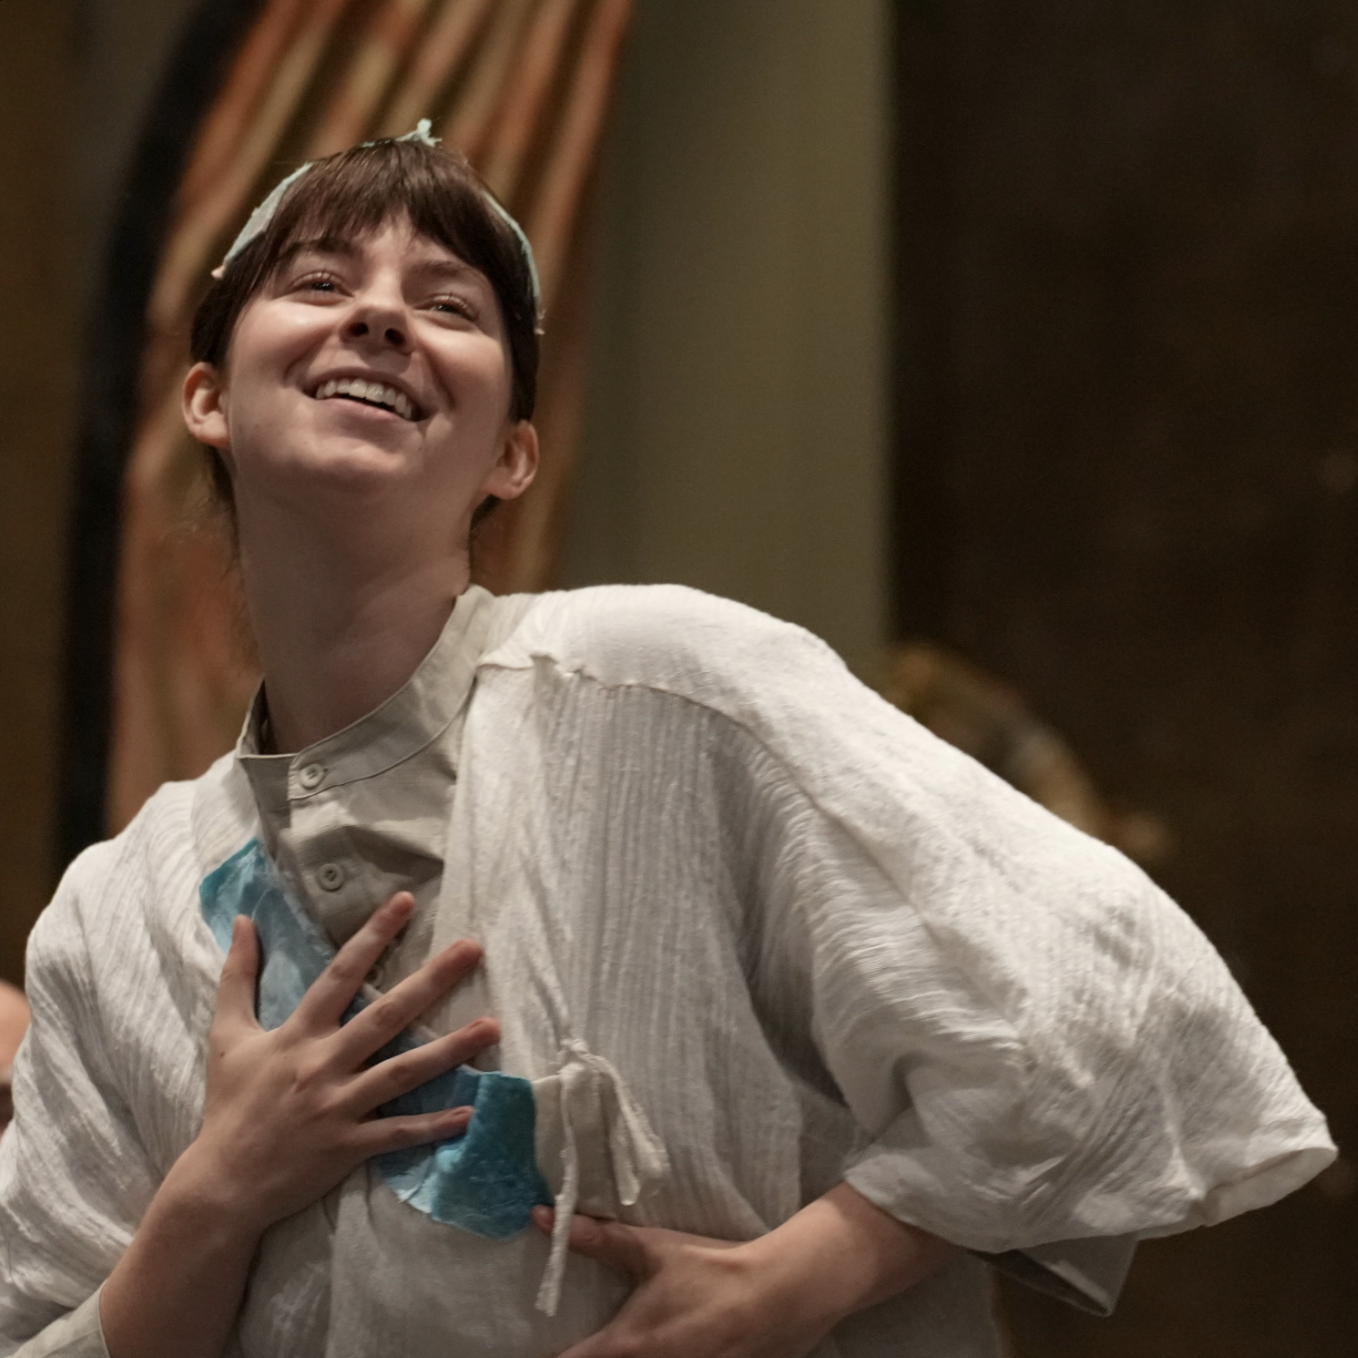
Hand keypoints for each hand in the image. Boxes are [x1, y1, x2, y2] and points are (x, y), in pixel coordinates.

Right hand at [178, 891, 497, 1231]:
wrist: (222, 1184)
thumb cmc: (230, 1104)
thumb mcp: (227, 1035)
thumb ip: (238, 975)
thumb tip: (244, 920)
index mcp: (298, 1034)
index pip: (341, 974)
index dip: (373, 936)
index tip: (406, 901)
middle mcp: (323, 1065)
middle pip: (386, 1015)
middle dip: (432, 980)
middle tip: (473, 949)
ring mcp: (339, 1106)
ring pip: (403, 1073)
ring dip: (451, 1050)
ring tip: (493, 1026)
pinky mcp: (349, 1146)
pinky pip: (398, 1132)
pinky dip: (433, 1125)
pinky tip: (469, 1112)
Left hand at [532, 1211, 834, 1357]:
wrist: (778, 1296)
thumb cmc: (710, 1270)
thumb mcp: (652, 1250)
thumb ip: (596, 1238)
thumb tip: (541, 1217)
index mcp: (623, 1348)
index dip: (545, 1357)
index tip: (534, 1347)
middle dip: (589, 1356)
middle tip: (584, 1339)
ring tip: (633, 1341)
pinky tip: (665, 1345)